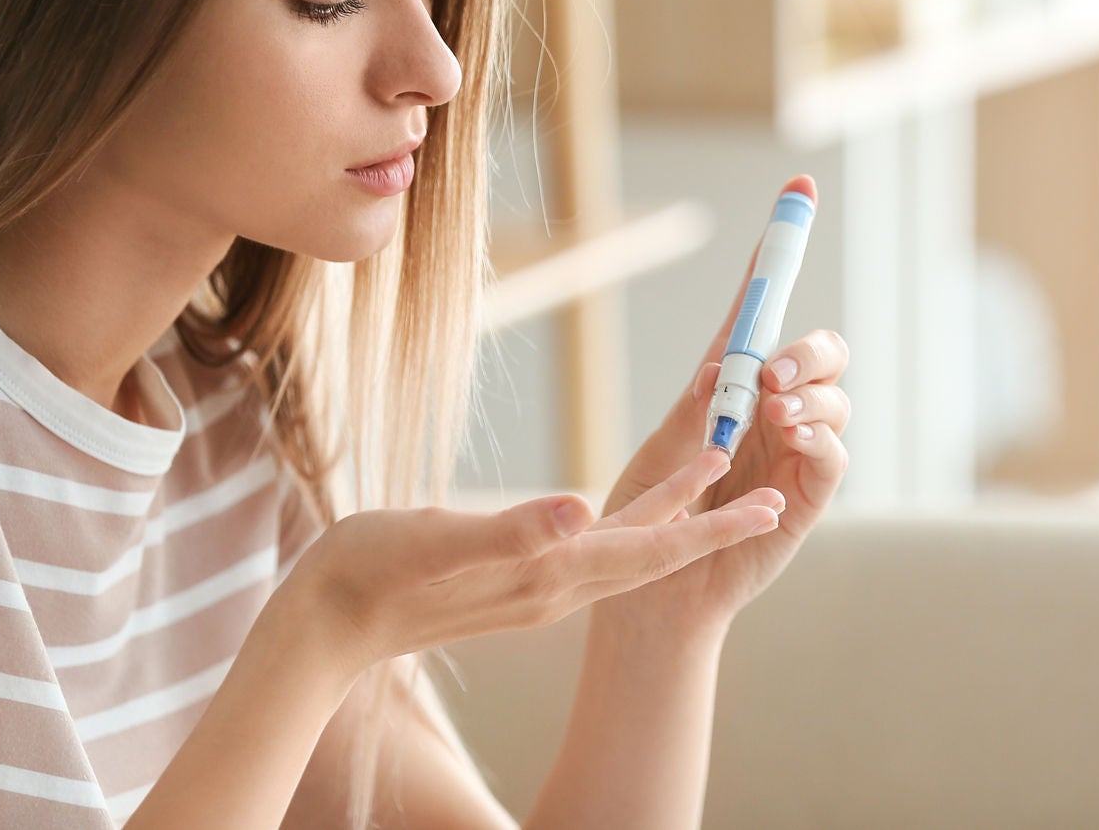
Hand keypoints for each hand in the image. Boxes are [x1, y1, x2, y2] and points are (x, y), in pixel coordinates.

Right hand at [281, 454, 782, 674]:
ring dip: (673, 514)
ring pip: (626, 548)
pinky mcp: (514, 580)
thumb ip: (513, 530)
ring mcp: (535, 586)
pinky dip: (627, 520)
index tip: (769, 507)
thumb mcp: (439, 539)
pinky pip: (592, 549)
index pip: (650, 549)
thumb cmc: (370, 573)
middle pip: (653, 552)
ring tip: (714, 474)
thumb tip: (583, 509)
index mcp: (549, 574)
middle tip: (773, 497)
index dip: (711, 525)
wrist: (325, 624)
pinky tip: (625, 505)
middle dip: (713, 523)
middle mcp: (554, 586)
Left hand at [597, 174, 851, 637]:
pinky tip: (794, 443)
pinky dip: (820, 441)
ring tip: (774, 414)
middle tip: (772, 374)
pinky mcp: (807, 497)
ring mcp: (794, 452)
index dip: (776, 255)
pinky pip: (836, 456)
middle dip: (807, 348)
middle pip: (819, 352)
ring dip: (813, 397)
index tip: (797, 193)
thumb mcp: (661, 452)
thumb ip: (699, 408)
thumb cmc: (647, 518)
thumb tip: (727, 364)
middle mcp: (772, 410)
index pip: (758, 311)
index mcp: (730, 385)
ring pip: (835, 399)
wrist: (648, 597)